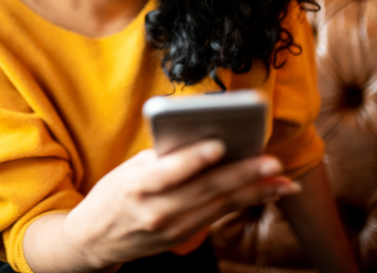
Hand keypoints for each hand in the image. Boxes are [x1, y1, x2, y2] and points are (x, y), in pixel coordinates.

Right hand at [61, 140, 299, 268]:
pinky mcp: (184, 237)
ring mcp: (172, 228)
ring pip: (219, 206)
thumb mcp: (128, 170)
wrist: (95, 238)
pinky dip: (244, 203)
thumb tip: (202, 139)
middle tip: (272, 162)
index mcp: (137, 186)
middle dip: (242, 175)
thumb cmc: (113, 194)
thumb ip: (162, 158)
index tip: (220, 144)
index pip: (169, 171)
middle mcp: (156, 210)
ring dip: (255, 192)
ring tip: (282, 180)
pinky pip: (218, 216)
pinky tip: (266, 192)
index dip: (194, 158)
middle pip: (205, 190)